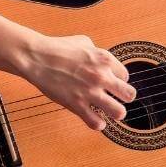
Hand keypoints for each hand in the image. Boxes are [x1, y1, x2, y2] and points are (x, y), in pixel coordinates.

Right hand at [15, 34, 135, 129]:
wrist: (36, 58)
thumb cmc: (58, 47)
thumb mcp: (84, 42)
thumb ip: (98, 52)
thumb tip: (103, 61)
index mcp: (105, 60)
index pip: (125, 76)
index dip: (118, 80)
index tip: (110, 82)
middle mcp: (101, 76)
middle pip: (129, 95)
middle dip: (125, 98)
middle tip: (116, 98)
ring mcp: (90, 92)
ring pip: (119, 112)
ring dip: (116, 113)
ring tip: (111, 112)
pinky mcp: (76, 104)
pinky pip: (96, 123)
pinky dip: (98, 124)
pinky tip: (96, 120)